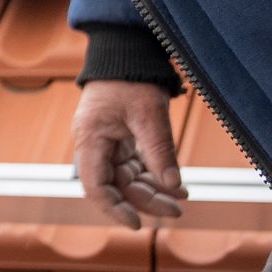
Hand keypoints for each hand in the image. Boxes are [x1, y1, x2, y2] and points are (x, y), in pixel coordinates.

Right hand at [72, 78, 188, 228]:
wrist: (126, 47)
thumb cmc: (132, 76)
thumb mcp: (148, 114)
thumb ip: (159, 151)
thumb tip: (173, 186)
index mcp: (91, 138)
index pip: (96, 186)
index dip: (115, 209)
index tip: (138, 224)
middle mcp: (94, 143)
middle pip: (117, 185)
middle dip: (146, 200)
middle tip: (177, 210)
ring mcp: (106, 140)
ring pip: (127, 177)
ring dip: (152, 189)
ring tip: (181, 198)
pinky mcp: (118, 136)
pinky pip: (134, 164)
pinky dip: (153, 174)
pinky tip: (175, 184)